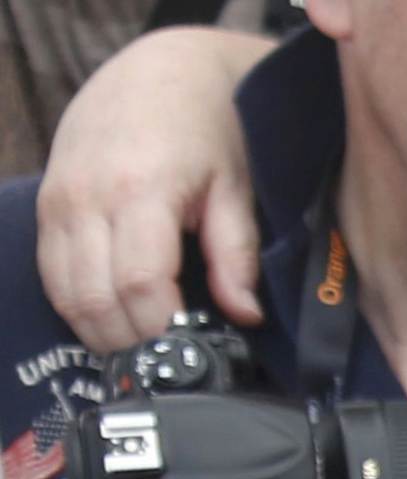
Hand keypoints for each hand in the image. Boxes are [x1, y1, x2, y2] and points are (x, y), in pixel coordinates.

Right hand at [38, 28, 271, 347]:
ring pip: (66, 293)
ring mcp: (60, 200)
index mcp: (141, 191)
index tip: (191, 353)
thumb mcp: (237, 189)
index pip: (141, 284)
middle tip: (170, 363)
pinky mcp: (47, 204)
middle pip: (96, 298)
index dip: (162, 330)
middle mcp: (88, 197)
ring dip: (102, 331)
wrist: (159, 72)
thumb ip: (237, 255)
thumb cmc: (208, 128)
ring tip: (145, 349)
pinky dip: (80, 306)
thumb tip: (244, 316)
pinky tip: (115, 319)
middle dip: (133, 343)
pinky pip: (51, 272)